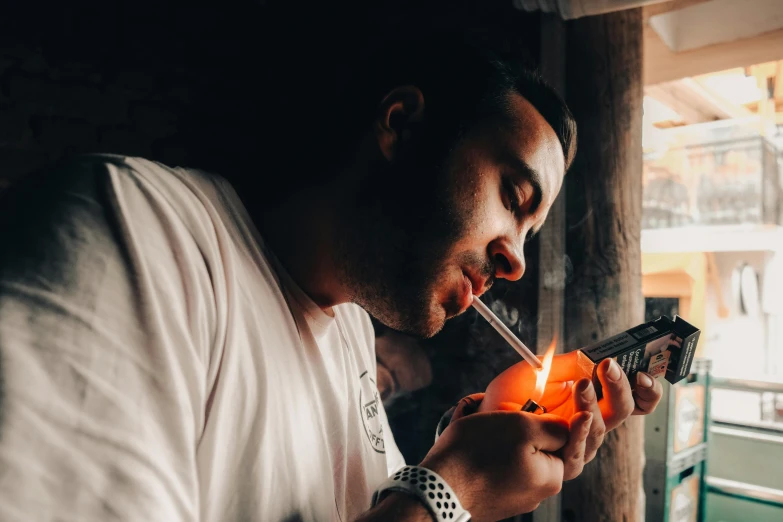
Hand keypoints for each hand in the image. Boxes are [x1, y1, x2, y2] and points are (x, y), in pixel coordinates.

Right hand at [419, 409, 587, 520]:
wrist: (435, 490)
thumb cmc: (476, 455)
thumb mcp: (522, 428)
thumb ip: (553, 427)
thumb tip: (566, 428)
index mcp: (550, 478)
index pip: (568, 441)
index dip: (565, 416)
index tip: (563, 395)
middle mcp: (535, 493)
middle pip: (541, 448)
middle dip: (525, 424)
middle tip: (509, 408)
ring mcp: (512, 497)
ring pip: (517, 455)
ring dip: (504, 434)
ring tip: (486, 417)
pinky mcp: (491, 496)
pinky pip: (499, 465)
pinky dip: (490, 448)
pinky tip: (474, 436)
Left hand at [478, 351, 662, 478]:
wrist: (487, 414)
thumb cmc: (513, 392)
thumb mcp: (542, 369)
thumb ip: (571, 363)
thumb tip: (599, 355)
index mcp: (592, 399)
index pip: (633, 398)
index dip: (646, 387)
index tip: (642, 370)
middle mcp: (591, 421)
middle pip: (624, 409)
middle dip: (621, 387)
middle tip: (608, 367)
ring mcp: (579, 441)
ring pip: (602, 427)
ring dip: (594, 402)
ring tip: (582, 384)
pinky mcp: (562, 460)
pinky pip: (579, 451)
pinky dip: (582, 430)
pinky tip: (580, 415)